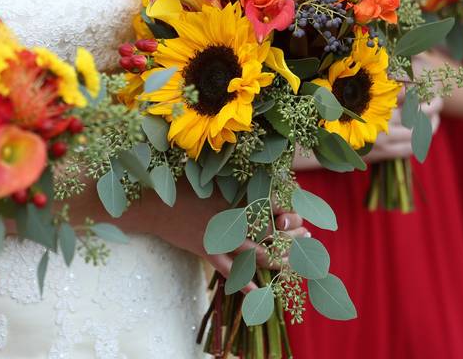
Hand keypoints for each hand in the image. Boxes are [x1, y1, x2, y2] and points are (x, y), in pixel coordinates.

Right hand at [143, 185, 307, 290]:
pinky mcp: (207, 252)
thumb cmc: (182, 185)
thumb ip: (234, 177)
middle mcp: (231, 219)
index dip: (289, 210)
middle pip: (270, 231)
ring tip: (294, 263)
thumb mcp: (210, 176)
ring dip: (277, 259)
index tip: (301, 213)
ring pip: (255, 254)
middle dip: (291, 236)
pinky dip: (244, 283)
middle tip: (308, 237)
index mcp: (234, 197)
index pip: (271, 205)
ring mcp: (220, 238)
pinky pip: (229, 271)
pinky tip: (259, 292)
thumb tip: (259, 169)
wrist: (154, 205)